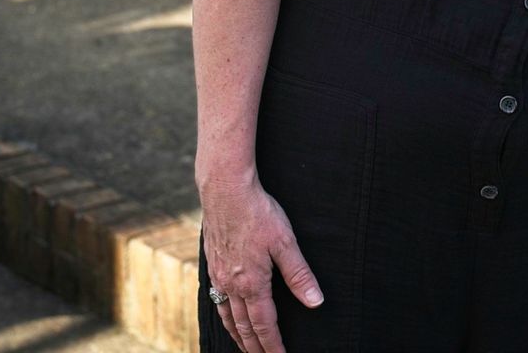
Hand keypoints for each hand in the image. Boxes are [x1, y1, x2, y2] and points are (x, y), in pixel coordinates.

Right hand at [199, 170, 322, 352]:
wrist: (225, 190)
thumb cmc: (258, 213)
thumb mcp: (286, 242)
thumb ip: (300, 275)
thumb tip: (315, 302)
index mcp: (252, 283)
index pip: (264, 325)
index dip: (273, 345)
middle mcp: (231, 285)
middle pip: (243, 327)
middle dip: (255, 347)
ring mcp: (218, 276)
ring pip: (227, 316)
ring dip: (237, 336)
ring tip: (245, 348)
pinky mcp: (212, 264)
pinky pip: (216, 300)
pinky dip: (223, 316)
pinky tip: (227, 315)